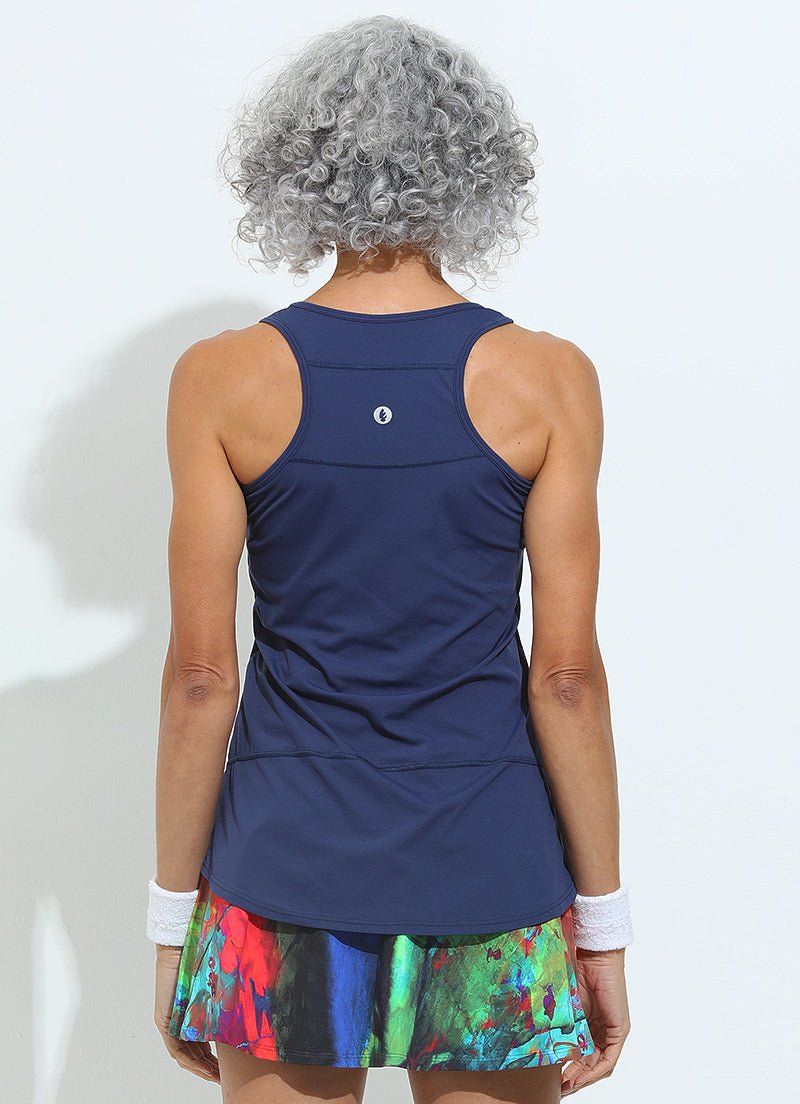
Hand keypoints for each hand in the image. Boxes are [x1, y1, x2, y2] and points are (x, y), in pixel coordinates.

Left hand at [153, 944, 219, 1082]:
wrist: (183, 945)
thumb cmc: (202, 957)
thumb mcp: (219, 985)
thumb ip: (227, 998)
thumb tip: (252, 1002)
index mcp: (193, 1015)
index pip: (202, 1044)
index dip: (214, 1058)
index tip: (226, 1068)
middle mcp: (180, 1021)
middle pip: (193, 1053)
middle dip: (208, 1068)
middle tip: (222, 1079)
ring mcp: (171, 1023)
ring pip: (184, 1055)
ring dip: (199, 1068)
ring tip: (215, 1078)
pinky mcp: (165, 1022)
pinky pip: (176, 1048)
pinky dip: (189, 1061)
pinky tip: (202, 1068)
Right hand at [561, 947, 630, 1095]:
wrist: (594, 956)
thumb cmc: (577, 971)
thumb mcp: (564, 1005)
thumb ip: (559, 1024)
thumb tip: (543, 1043)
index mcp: (589, 1025)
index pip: (581, 1055)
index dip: (568, 1070)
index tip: (555, 1079)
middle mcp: (603, 1031)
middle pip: (590, 1064)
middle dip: (574, 1079)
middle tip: (560, 1089)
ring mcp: (613, 1032)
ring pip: (599, 1065)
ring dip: (583, 1078)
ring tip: (567, 1086)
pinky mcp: (619, 1031)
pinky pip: (609, 1059)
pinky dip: (595, 1070)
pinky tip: (581, 1077)